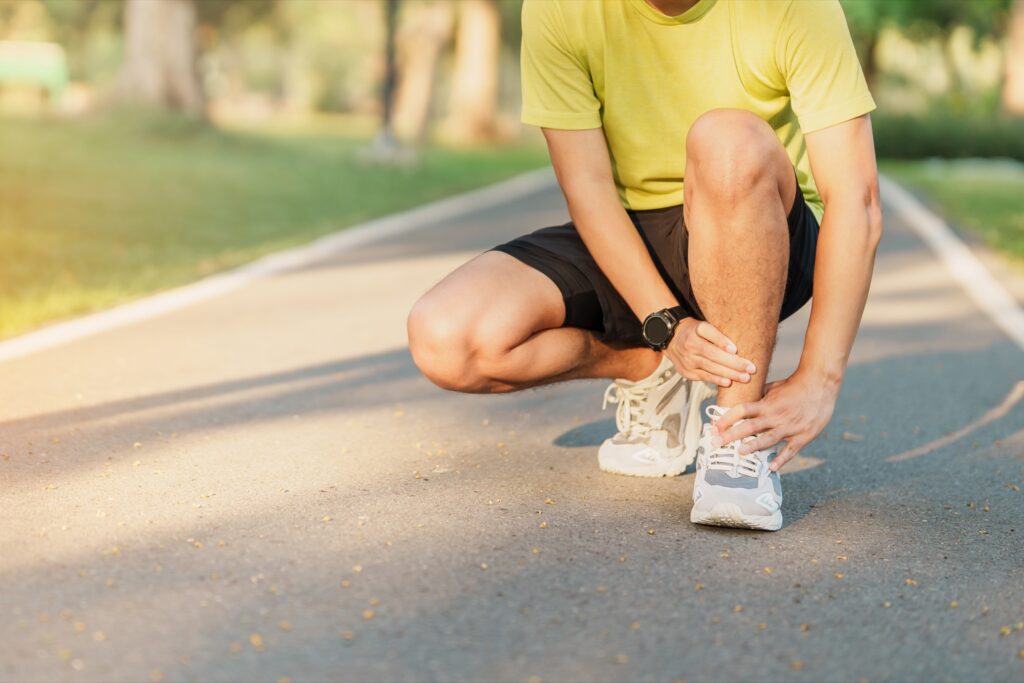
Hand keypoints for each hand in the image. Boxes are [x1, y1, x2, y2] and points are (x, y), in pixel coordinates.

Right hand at [664, 318, 756, 387]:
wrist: (671, 339)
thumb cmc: (693, 332)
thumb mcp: (703, 326)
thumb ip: (717, 335)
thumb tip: (733, 349)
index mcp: (696, 333)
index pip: (710, 336)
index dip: (722, 342)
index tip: (735, 349)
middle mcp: (690, 347)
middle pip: (713, 356)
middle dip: (734, 364)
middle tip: (750, 369)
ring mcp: (687, 361)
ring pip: (710, 368)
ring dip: (729, 374)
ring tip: (744, 378)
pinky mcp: (687, 372)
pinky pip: (704, 377)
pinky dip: (716, 380)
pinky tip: (728, 382)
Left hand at [712, 369, 838, 470]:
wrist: (820, 383)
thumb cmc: (794, 385)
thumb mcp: (773, 386)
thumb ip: (758, 396)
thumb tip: (741, 400)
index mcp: (767, 404)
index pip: (742, 410)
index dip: (726, 418)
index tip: (714, 426)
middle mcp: (776, 416)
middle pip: (749, 426)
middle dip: (731, 435)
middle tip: (715, 443)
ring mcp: (790, 426)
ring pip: (768, 439)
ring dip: (753, 446)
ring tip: (739, 453)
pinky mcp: (804, 435)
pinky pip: (791, 450)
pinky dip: (781, 459)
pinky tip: (771, 468)